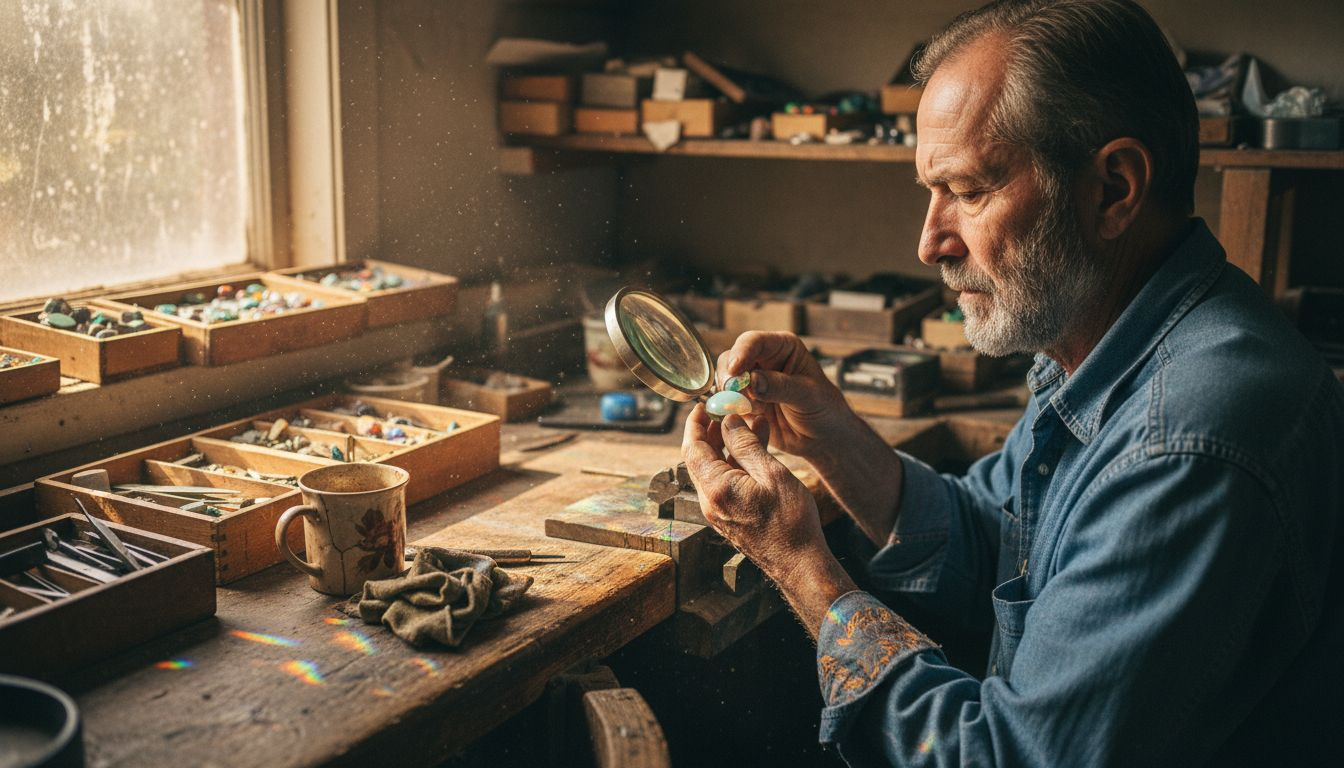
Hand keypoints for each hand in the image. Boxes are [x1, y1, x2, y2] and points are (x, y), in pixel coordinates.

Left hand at [682, 404, 857, 638]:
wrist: (800, 564)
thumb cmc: (791, 523)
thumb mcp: (771, 474)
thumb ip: (746, 445)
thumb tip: (728, 421)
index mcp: (717, 489)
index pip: (692, 449)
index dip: (695, 424)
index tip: (702, 405)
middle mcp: (711, 502)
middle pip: (700, 459)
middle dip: (711, 432)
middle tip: (726, 411)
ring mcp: (719, 511)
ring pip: (715, 470)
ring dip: (728, 446)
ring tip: (750, 424)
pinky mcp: (730, 517)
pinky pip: (725, 483)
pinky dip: (736, 463)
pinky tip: (755, 451)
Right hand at [717, 332, 857, 460]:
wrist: (823, 438)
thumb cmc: (824, 409)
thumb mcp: (808, 395)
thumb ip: (781, 386)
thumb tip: (753, 380)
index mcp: (782, 347)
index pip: (754, 342)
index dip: (741, 353)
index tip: (734, 370)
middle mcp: (762, 361)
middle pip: (731, 359)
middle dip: (730, 378)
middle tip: (734, 396)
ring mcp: (750, 383)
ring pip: (725, 382)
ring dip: (730, 397)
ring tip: (755, 411)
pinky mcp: (743, 404)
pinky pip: (726, 404)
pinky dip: (728, 411)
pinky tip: (745, 420)